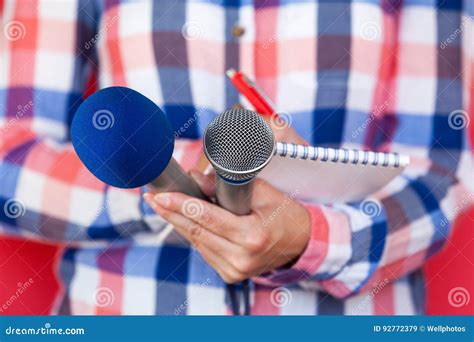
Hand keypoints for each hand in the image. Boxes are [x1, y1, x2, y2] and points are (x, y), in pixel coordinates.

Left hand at [143, 172, 309, 283]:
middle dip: (171, 213)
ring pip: (196, 242)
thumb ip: (228, 186)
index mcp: (252, 237)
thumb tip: (195, 179)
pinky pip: (204, 250)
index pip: (207, 219)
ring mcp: (235, 271)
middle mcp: (241, 259)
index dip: (181, 205)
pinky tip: (184, 220)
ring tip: (164, 205)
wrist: (300, 243)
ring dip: (178, 223)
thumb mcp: (263, 194)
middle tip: (152, 197)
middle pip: (195, 232)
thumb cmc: (284, 215)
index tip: (160, 195)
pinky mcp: (230, 275)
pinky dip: (193, 234)